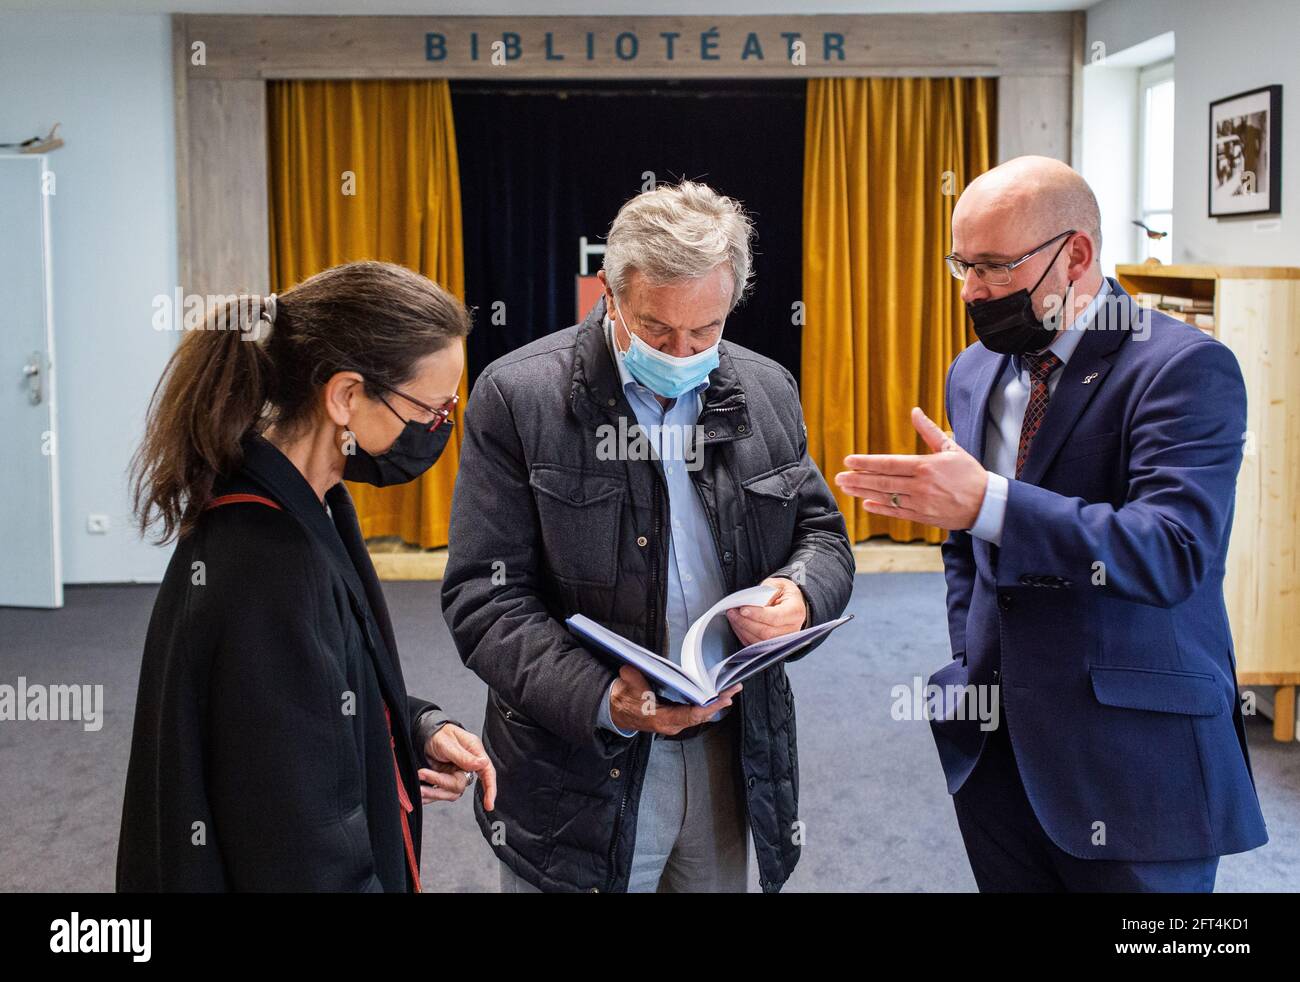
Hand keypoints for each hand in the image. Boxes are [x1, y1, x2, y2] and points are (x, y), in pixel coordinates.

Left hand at [422, 723, 497, 810]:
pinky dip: (430, 795)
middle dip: (439, 782)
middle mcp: (468, 765)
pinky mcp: (446, 781)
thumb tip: (482, 764)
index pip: (487, 772)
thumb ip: (463, 756)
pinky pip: (441, 794)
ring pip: (450, 792)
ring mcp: (457, 774)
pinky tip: (421, 793)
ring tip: (418, 784)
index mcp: (474, 752)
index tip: (489, 805)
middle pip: (460, 784)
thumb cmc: (439, 733)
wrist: (426, 735)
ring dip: (433, 792)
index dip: (490, 789)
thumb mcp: (448, 742)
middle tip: (422, 773)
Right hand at [608, 665, 740, 735]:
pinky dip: (707, 705)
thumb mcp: (626, 686)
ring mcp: (673, 723)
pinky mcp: (674, 719)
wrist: (615, 711)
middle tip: (734, 689)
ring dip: (715, 704)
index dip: (708, 707)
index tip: (723, 699)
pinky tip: (716, 697)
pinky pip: (694, 714)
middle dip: (718, 703)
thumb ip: (632, 678)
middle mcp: (670, 724)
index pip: (690, 715)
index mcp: (661, 718)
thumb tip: (632, 668)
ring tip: (730, 691)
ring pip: (699, 716)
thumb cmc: (622, 699)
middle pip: (700, 716)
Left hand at [725, 576, 807, 646]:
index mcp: (795, 612)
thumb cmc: (785, 593)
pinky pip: (756, 644)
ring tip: (733, 617)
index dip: (757, 615)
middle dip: (745, 622)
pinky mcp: (773, 644)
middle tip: (732, 611)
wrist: (792, 603)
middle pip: (766, 632)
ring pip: (759, 641)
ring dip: (742, 629)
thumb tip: (753, 603)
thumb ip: (767, 592)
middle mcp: (792, 629)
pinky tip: (737, 625)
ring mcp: (783, 640)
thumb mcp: (778, 585)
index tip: (743, 609)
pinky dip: (743, 635)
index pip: (775, 618)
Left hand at [834, 407, 987, 530]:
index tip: (849, 461)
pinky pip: (897, 512)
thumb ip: (929, 431)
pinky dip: (880, 508)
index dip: (867, 463)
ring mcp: (920, 503)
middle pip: (883, 482)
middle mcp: (920, 486)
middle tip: (838, 477)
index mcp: (926, 466)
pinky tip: (866, 504)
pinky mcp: (923, 517)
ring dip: (864, 493)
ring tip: (846, 488)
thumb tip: (915, 411)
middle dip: (858, 479)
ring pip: (886, 497)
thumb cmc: (969, 473)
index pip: (889, 464)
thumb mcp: (951, 447)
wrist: (987, 503)